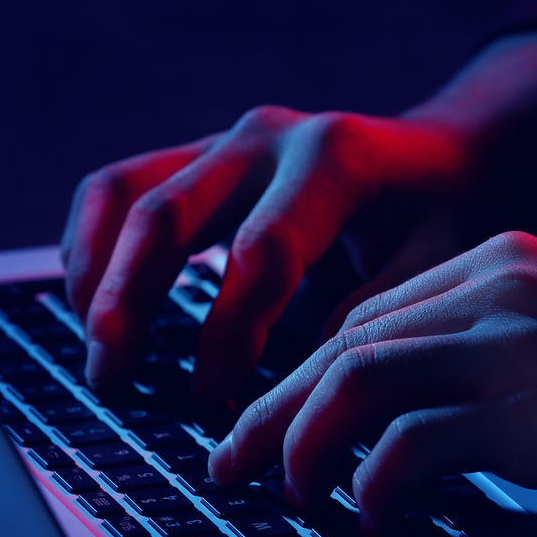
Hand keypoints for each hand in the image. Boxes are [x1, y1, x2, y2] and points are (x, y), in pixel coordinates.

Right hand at [60, 108, 471, 395]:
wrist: (441, 155)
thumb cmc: (444, 217)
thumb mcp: (439, 264)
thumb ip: (375, 316)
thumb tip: (301, 384)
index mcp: (336, 159)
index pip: (262, 252)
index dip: (230, 333)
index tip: (215, 399)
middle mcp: (270, 137)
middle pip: (169, 214)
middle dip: (131, 302)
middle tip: (114, 377)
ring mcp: (227, 140)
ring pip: (125, 193)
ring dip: (96, 274)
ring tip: (98, 350)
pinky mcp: (201, 154)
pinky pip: (119, 186)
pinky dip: (91, 244)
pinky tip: (92, 305)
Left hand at [209, 231, 536, 536]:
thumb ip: (491, 351)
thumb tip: (404, 408)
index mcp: (506, 263)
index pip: (371, 314)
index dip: (307, 375)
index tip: (274, 424)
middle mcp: (502, 285)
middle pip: (347, 341)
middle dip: (276, 409)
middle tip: (234, 463)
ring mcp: (519, 340)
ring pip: (358, 377)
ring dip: (302, 440)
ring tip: (281, 492)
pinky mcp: (536, 408)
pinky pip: (413, 441)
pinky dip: (374, 484)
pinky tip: (370, 517)